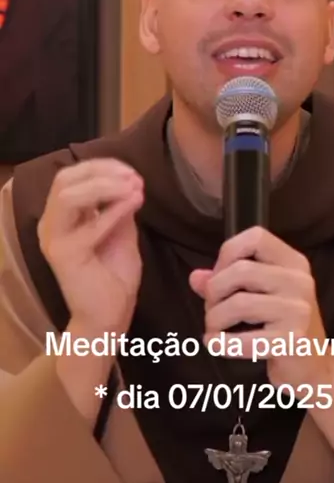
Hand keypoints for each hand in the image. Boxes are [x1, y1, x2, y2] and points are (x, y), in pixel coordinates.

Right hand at [38, 158, 143, 333]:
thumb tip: (129, 180)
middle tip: (134, 177)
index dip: (102, 166)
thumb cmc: (113, 276)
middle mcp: (51, 224)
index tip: (132, 171)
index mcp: (62, 216)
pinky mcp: (65, 255)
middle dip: (102, 172)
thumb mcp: (120, 231)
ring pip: (69, 196)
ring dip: (105, 186)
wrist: (109, 316)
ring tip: (134, 188)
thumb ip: (117, 206)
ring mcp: (54, 239)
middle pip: (65, 179)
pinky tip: (134, 203)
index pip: (72, 176)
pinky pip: (89, 226)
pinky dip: (114, 211)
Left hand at [189, 226, 326, 388]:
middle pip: (240, 270)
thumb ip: (228, 282)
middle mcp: (299, 282)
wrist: (316, 369)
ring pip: (238, 303)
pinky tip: (216, 344)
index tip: (219, 276)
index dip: (227, 254)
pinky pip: (243, 339)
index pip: (256, 238)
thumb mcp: (262, 297)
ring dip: (215, 319)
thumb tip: (196, 277)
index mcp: (294, 264)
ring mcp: (298, 311)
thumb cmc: (284, 327)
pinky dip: (220, 343)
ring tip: (214, 329)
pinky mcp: (291, 341)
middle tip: (212, 309)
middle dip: (214, 291)